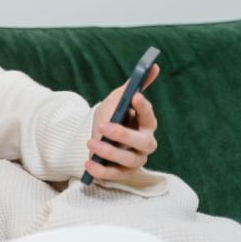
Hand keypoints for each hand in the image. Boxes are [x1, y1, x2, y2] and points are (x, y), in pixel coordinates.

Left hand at [86, 64, 159, 180]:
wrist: (98, 137)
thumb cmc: (112, 116)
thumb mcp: (117, 100)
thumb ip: (132, 86)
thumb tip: (153, 65)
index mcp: (147, 123)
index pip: (149, 115)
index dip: (143, 107)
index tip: (134, 96)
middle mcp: (145, 143)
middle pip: (142, 142)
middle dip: (123, 135)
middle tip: (104, 127)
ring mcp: (135, 160)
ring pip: (128, 160)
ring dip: (108, 152)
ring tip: (90, 142)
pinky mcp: (122, 174)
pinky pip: (114, 176)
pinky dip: (101, 171)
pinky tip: (88, 163)